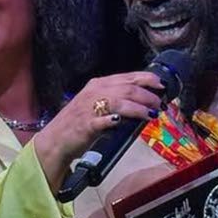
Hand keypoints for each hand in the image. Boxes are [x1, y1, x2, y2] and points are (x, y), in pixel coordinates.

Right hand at [33, 71, 164, 183]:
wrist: (57, 140)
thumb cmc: (79, 122)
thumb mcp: (97, 104)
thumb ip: (117, 99)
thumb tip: (144, 101)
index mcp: (98, 84)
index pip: (127, 77)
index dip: (146, 79)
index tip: (161, 85)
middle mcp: (94, 92)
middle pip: (126, 88)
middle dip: (147, 95)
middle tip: (159, 104)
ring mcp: (89, 108)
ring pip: (118, 101)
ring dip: (137, 107)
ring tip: (151, 114)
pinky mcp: (86, 125)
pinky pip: (101, 120)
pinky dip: (113, 119)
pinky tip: (121, 121)